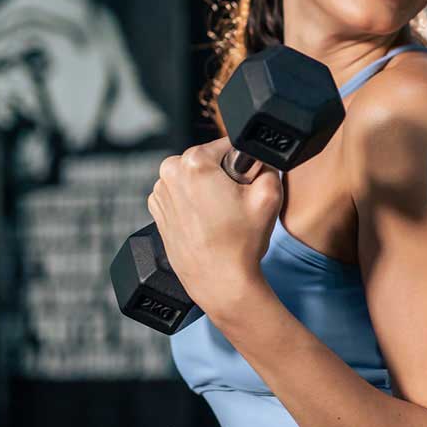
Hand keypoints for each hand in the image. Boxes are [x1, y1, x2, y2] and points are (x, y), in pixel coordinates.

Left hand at [145, 137, 281, 325]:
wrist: (220, 282)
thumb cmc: (240, 244)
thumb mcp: (269, 194)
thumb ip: (267, 163)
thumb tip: (258, 156)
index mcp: (194, 162)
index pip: (227, 145)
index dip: (242, 164)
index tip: (245, 185)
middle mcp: (170, 173)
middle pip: (208, 160)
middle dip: (223, 175)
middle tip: (235, 203)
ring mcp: (160, 193)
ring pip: (193, 177)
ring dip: (207, 189)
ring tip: (221, 216)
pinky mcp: (157, 210)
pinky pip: (181, 194)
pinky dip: (193, 203)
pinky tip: (206, 223)